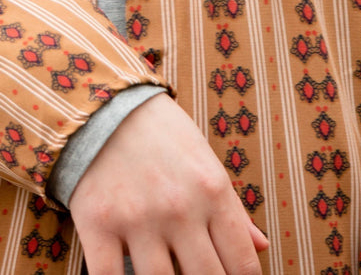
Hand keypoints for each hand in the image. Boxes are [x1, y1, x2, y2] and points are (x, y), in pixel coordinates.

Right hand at [69, 91, 267, 274]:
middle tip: (197, 274)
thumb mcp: (205, 163)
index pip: (242, 264)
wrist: (105, 103)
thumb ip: (233, 209)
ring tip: (165, 271)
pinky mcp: (97, 224)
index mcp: (212, 192)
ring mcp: (137, 218)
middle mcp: (179, 208)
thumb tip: (262, 247)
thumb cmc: (163, 136)